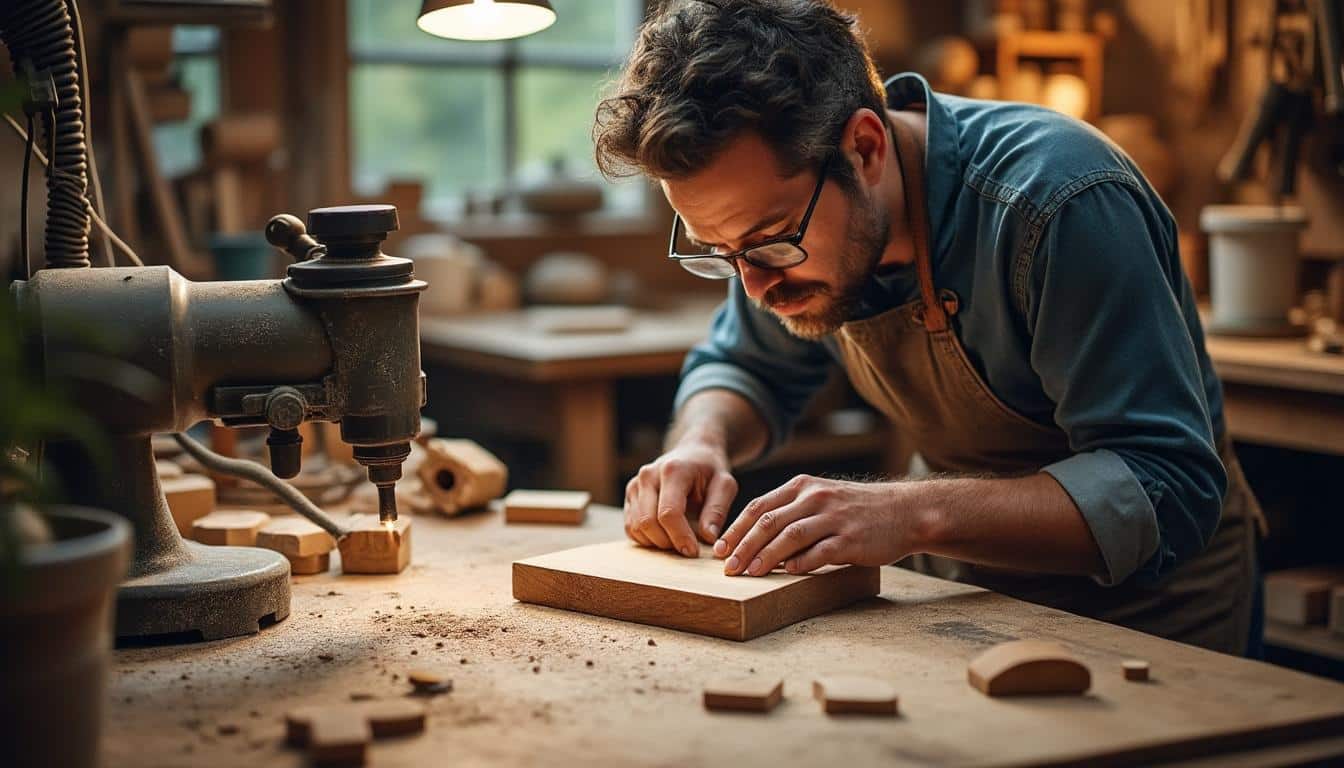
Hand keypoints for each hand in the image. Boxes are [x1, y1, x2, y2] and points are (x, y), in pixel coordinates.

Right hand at [624, 440, 738, 557]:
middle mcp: (648, 476)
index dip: (680, 537)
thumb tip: (708, 537)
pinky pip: (630, 527)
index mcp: (673, 471)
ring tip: (678, 539)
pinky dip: (646, 539)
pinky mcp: (629, 496)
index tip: (694, 551)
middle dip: (667, 543)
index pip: (669, 512)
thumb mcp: (725, 486)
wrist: (693, 454)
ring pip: (636, 527)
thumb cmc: (710, 471)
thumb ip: (717, 510)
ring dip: (657, 542)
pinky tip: (665, 535)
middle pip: (647, 522)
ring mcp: (635, 485)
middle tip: (687, 548)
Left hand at [714, 474, 922, 575]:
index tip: (719, 549)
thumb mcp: (822, 498)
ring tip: (748, 574)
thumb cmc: (858, 510)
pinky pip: (819, 552)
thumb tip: (756, 538)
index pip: (759, 507)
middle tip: (727, 568)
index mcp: (803, 486)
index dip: (735, 529)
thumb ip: (792, 510)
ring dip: (764, 557)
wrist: (906, 512)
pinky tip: (786, 573)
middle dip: (743, 546)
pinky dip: (799, 564)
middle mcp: (816, 498)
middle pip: (768, 522)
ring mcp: (833, 518)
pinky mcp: (851, 539)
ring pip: (788, 537)